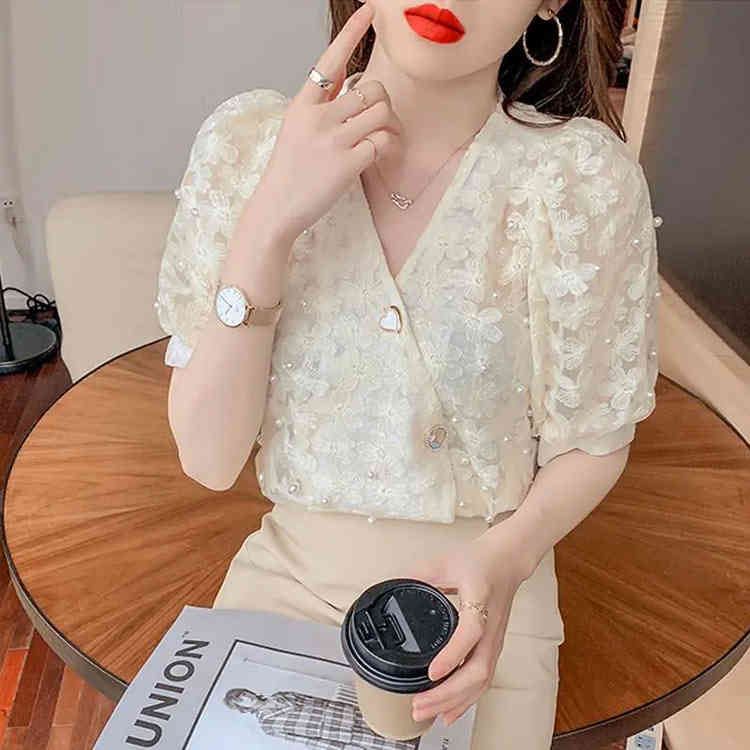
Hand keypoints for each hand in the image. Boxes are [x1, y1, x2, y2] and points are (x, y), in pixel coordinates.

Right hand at [257, 1, 402, 241]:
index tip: (370, 11)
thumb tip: (340, 71)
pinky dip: (384, 148)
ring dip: (387, 125)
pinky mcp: (348, 163)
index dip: (352, 33)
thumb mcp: (295, 126)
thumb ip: (320, 100)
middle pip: (372, 90)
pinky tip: (371, 157)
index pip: (330, 60)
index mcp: (303, 104)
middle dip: (381, 103)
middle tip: (375, 120)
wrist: (277, 207)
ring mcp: (334, 139)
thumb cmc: (289, 169)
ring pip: (381, 113)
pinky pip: (383, 142)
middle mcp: (319, 117)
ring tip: (377, 138)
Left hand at [400, 527, 526, 726]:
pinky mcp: (493, 648)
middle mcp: (491, 626)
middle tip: (418, 704)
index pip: (471, 631)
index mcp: (479, 599)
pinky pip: (483, 681)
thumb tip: (390, 589)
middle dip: (448, 693)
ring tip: (427, 712)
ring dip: (454, 701)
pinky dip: (466, 700)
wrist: (507, 561)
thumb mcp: (444, 561)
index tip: (432, 672)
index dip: (452, 654)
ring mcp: (495, 640)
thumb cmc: (479, 560)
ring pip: (481, 681)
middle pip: (477, 669)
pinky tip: (449, 712)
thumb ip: (417, 575)